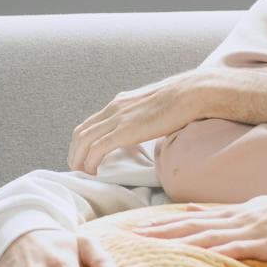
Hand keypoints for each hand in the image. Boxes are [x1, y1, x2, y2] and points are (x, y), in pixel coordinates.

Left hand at [68, 71, 206, 174]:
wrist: (192, 93)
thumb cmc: (182, 100)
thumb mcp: (154, 107)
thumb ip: (145, 117)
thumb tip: (150, 129)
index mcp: (120, 102)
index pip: (90, 123)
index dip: (82, 142)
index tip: (84, 157)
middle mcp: (114, 108)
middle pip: (81, 132)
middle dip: (75, 153)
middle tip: (78, 169)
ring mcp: (118, 118)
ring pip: (84, 141)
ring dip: (78, 159)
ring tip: (83, 173)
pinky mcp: (125, 130)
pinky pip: (98, 148)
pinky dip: (90, 162)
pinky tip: (93, 172)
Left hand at [135, 187, 266, 259]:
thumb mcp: (248, 211)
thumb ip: (220, 215)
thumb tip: (192, 212)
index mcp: (228, 215)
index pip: (188, 219)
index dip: (161, 224)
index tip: (136, 229)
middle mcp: (232, 221)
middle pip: (189, 226)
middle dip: (159, 232)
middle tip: (131, 238)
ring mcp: (247, 232)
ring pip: (206, 238)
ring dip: (179, 242)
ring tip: (156, 247)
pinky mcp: (263, 245)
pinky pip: (238, 250)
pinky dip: (219, 253)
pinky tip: (203, 257)